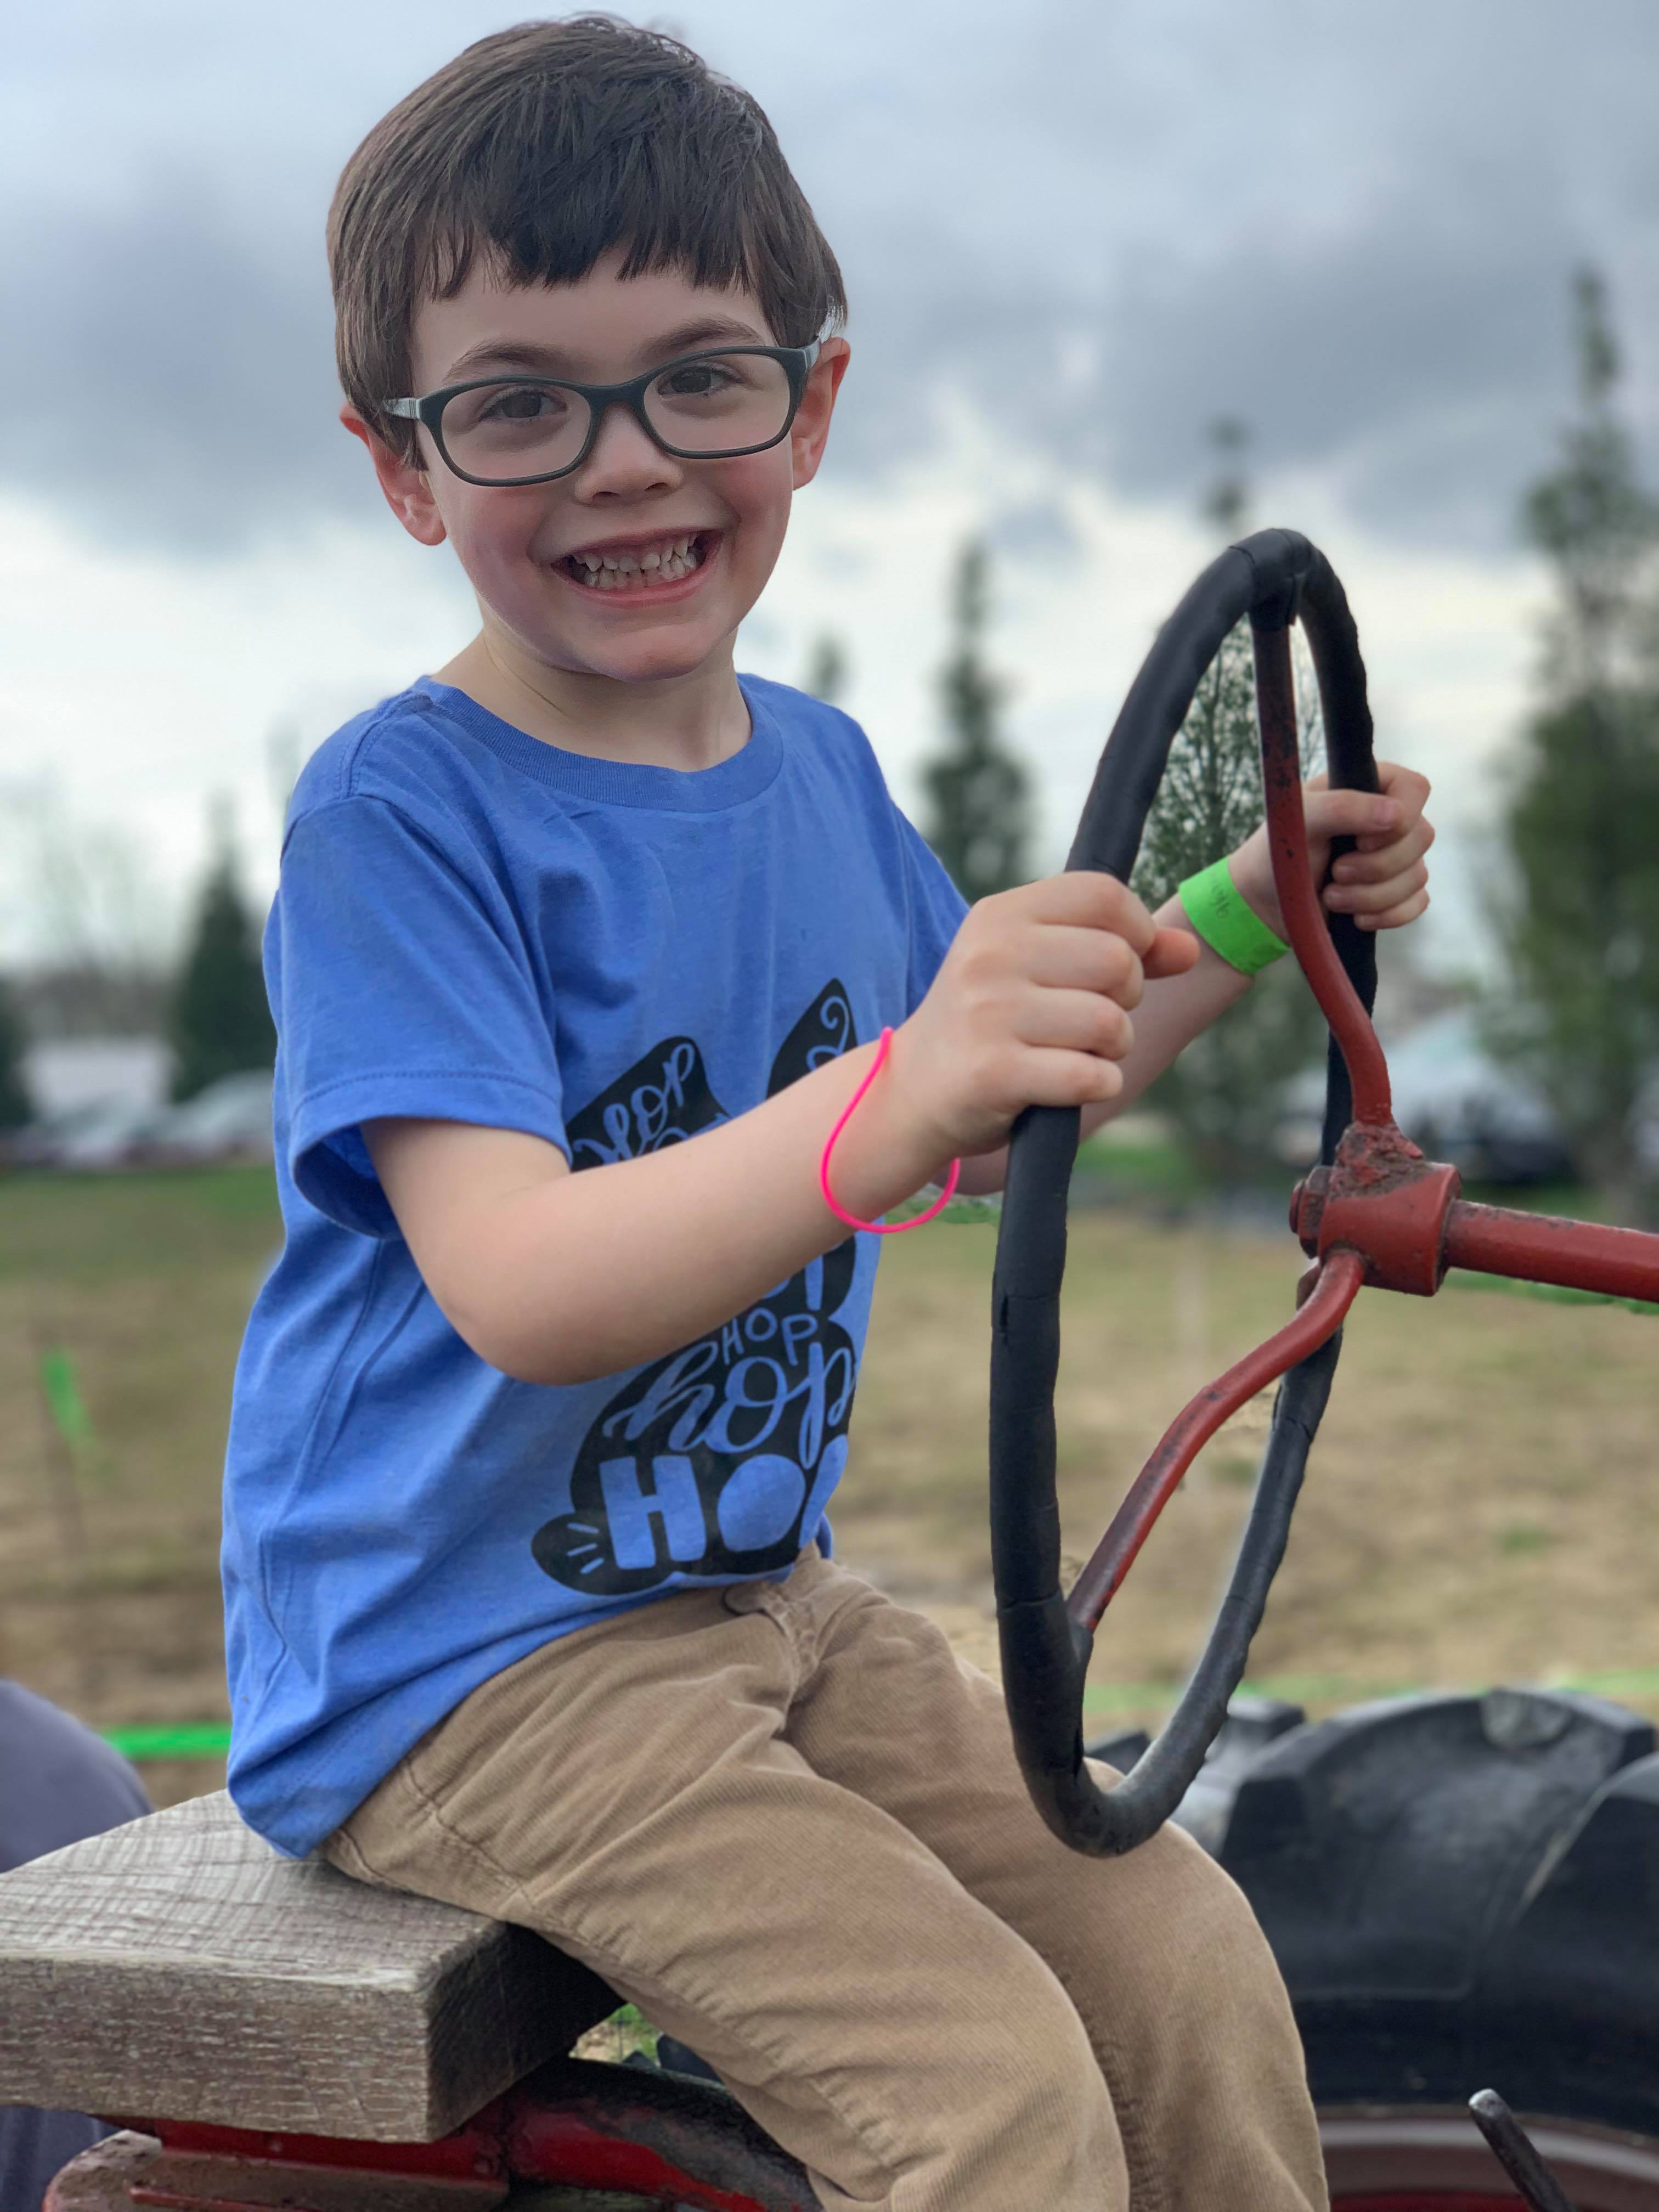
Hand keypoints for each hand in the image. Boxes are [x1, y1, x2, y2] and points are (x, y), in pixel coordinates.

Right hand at [889, 873, 1201, 1157]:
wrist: (910, 1092)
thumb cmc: (988, 1025)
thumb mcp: (1037, 969)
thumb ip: (1116, 948)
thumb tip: (1190, 949)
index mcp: (1000, 917)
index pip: (1103, 894)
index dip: (1136, 930)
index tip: (1122, 963)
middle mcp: (991, 956)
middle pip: (1116, 960)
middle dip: (1127, 998)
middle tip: (1093, 1019)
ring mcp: (989, 1014)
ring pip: (1110, 1023)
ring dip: (1112, 1050)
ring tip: (1076, 1054)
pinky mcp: (994, 1072)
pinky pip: (1090, 1076)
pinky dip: (1095, 1086)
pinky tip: (1065, 1086)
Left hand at [1229, 761, 1433, 940]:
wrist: (1267, 901)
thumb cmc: (1280, 851)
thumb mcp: (1300, 820)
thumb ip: (1342, 807)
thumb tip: (1397, 815)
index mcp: (1372, 788)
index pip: (1415, 788)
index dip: (1400, 817)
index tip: (1361, 840)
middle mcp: (1391, 820)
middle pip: (1422, 837)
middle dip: (1376, 866)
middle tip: (1336, 872)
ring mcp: (1399, 857)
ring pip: (1418, 876)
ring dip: (1371, 895)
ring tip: (1331, 895)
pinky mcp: (1399, 893)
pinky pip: (1417, 904)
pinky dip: (1386, 915)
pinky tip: (1355, 917)